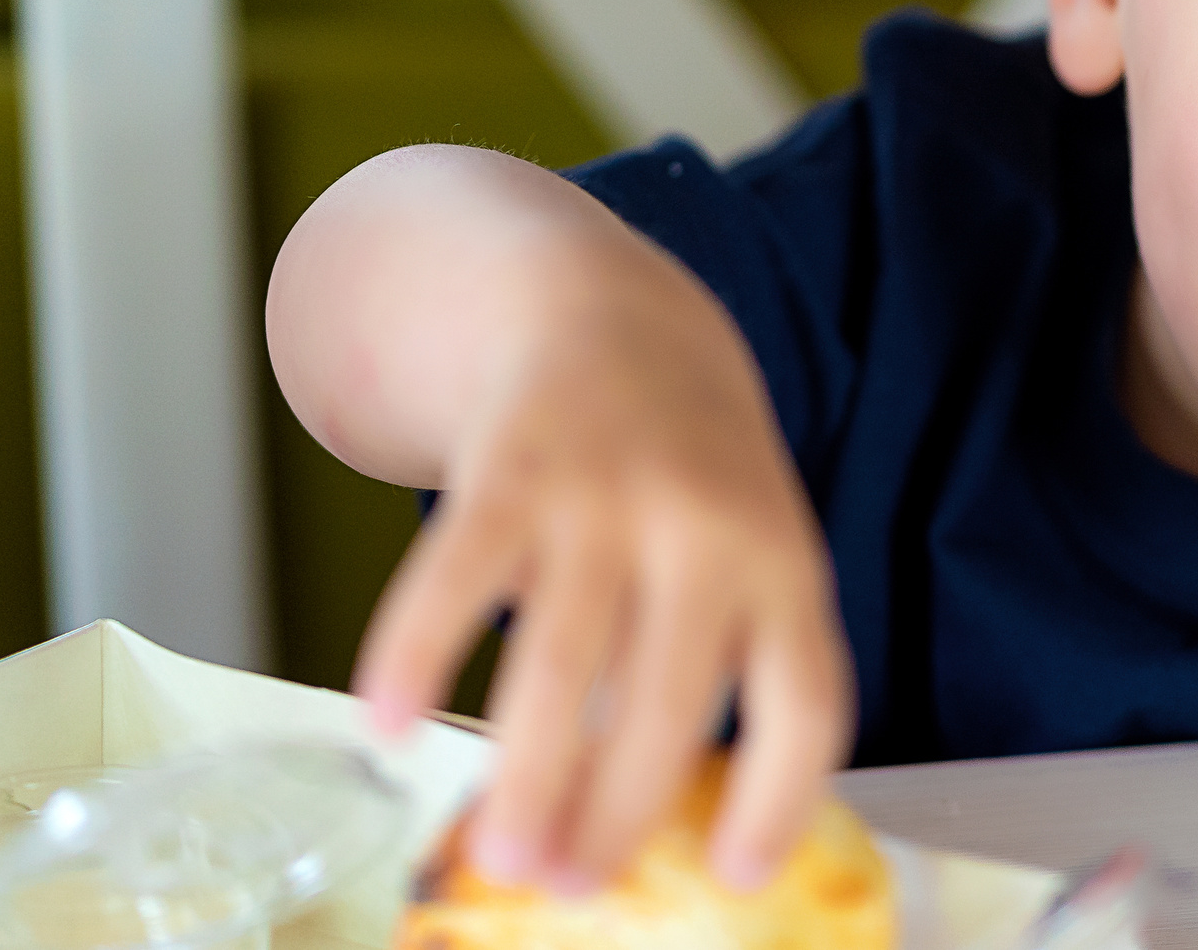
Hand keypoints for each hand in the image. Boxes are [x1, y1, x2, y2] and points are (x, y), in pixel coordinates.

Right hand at [350, 232, 850, 891]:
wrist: (613, 308)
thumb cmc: (690, 471)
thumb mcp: (751, 545)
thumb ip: (721, 664)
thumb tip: (654, 831)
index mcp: (784, 562)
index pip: (807, 699)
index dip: (779, 796)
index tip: (733, 876)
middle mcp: (706, 527)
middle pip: (670, 696)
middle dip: (617, 810)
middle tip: (568, 887)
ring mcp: (607, 493)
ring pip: (561, 656)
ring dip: (525, 768)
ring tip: (498, 856)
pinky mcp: (511, 465)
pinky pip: (454, 577)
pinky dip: (415, 655)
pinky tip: (391, 726)